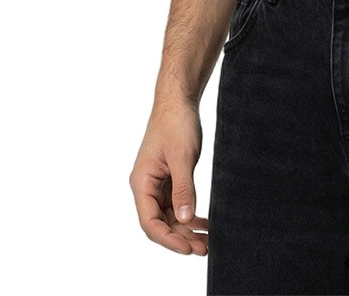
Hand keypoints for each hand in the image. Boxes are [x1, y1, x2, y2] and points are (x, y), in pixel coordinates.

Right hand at [130, 97, 209, 254]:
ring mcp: (158, 182)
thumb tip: (184, 219)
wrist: (179, 99)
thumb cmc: (176, 122)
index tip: (188, 248)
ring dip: (186, 228)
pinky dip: (189, 214)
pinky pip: (177, 203)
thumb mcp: (182, 156)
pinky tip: (203, 222)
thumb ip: (183, 189)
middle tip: (204, 248)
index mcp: (141, 182)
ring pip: (170, 215)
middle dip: (181, 237)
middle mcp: (146, 186)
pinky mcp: (170, 177)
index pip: (151, 222)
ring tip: (207, 240)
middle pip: (161, 222)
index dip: (169, 239)